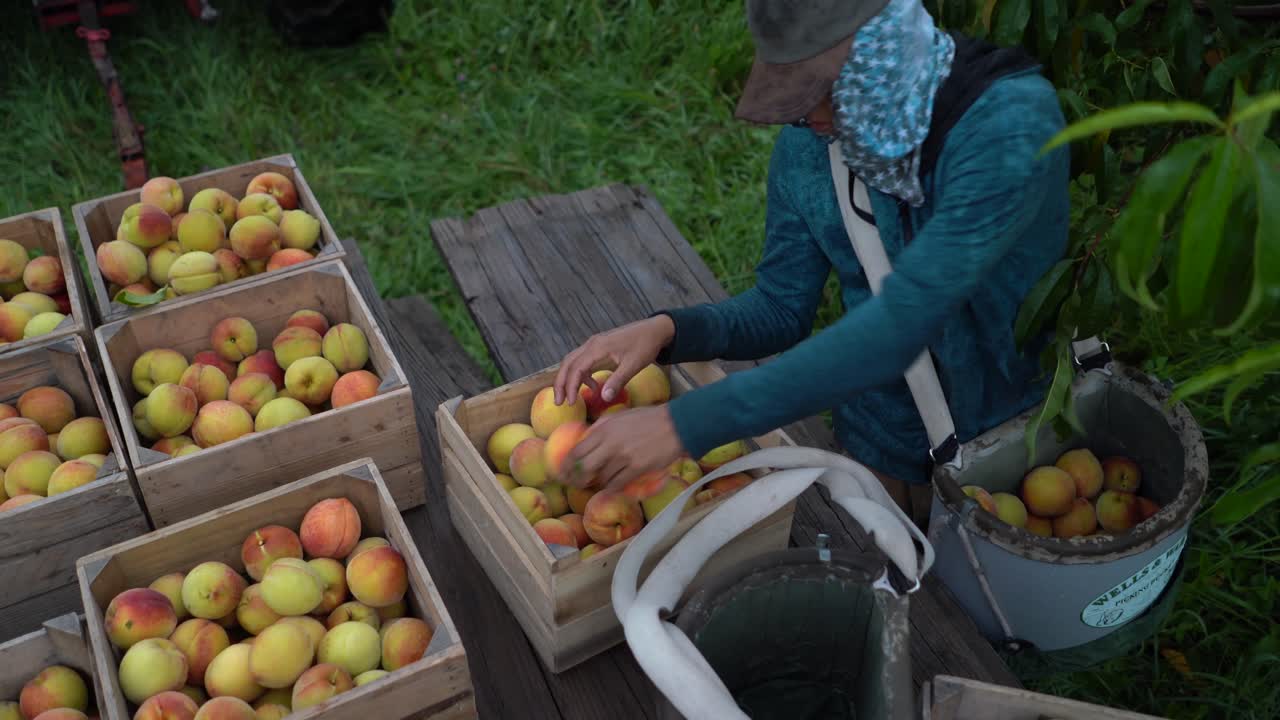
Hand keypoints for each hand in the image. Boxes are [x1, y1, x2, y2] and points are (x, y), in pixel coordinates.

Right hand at [553, 315, 674, 406]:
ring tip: (569, 397)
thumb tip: (604, 398)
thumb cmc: (645, 345)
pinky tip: (592, 386)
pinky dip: (582, 374)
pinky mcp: (599, 347)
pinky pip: (583, 361)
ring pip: (573, 361)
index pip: (576, 368)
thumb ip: (618, 380)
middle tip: (559, 402)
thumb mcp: (634, 365)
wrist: (655, 329)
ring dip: (568, 378)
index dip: (570, 386)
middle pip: (568, 363)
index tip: (570, 402)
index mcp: (598, 347)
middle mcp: (592, 344)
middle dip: (561, 383)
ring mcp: (594, 344)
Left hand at [563, 405, 684, 490]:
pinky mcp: (637, 468)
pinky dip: (612, 487)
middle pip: (585, 468)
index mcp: (603, 429)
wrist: (674, 425)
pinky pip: (618, 484)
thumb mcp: (619, 416)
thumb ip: (601, 427)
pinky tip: (611, 488)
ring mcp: (623, 457)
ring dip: (598, 482)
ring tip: (598, 483)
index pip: (577, 451)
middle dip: (577, 479)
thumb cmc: (646, 419)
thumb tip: (585, 439)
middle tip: (575, 484)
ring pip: (602, 477)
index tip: (563, 472)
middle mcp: (610, 444)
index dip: (567, 465)